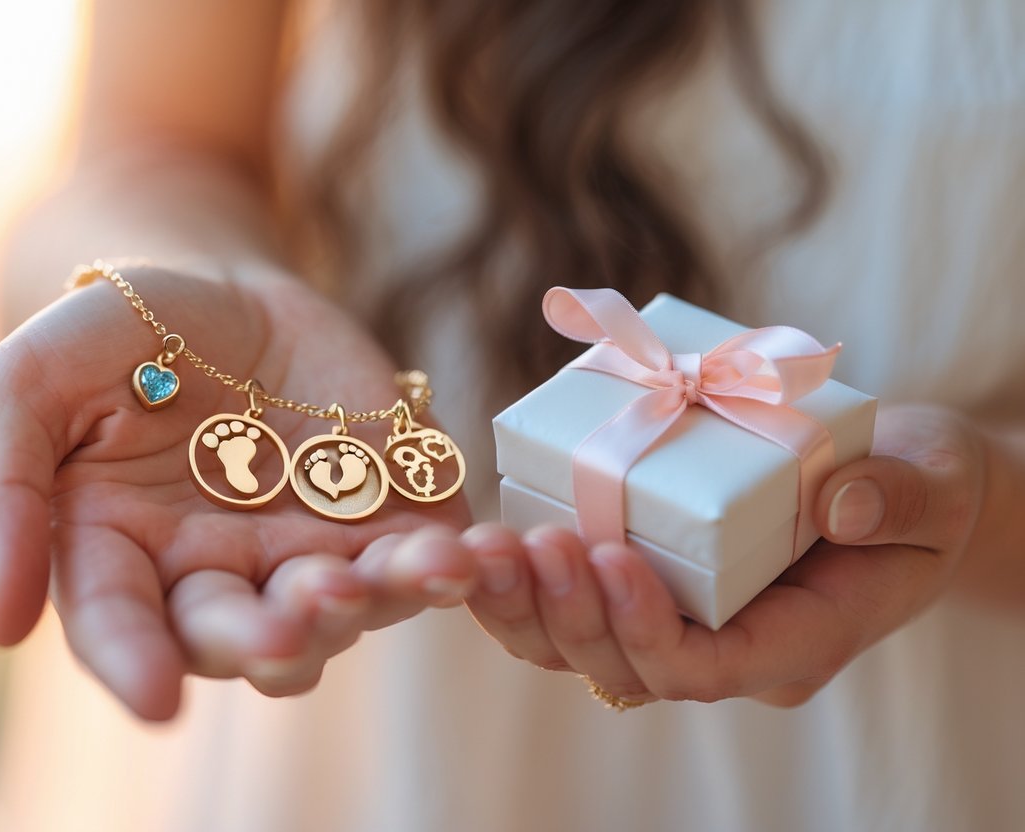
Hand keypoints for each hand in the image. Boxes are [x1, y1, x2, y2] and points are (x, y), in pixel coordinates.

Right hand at [0, 264, 472, 718]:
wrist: (216, 288)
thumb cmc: (111, 337)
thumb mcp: (26, 386)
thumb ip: (4, 493)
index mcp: (120, 558)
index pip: (121, 629)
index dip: (135, 665)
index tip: (156, 701)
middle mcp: (215, 575)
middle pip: (241, 636)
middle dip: (266, 638)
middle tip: (284, 623)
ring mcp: (306, 549)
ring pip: (339, 612)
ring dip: (363, 604)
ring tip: (377, 573)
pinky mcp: (383, 514)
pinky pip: (415, 560)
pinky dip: (442, 567)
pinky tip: (463, 557)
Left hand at [463, 404, 985, 705]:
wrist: (891, 479)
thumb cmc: (919, 487)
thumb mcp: (937, 484)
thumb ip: (902, 497)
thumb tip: (841, 507)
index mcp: (793, 642)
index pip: (703, 669)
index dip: (646, 627)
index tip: (609, 554)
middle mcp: (722, 645)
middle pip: (624, 667)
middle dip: (569, 613)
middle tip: (536, 542)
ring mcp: (676, 618)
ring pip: (578, 647)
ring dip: (524, 602)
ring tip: (489, 544)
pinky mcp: (641, 579)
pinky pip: (565, 604)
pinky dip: (520, 578)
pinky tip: (487, 536)